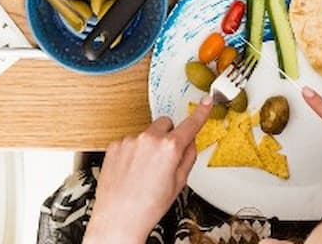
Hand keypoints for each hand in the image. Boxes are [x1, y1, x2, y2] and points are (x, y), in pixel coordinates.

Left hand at [86, 103, 211, 243]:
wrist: (119, 218)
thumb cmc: (148, 206)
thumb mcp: (178, 184)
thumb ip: (188, 158)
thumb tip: (189, 143)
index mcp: (169, 148)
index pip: (190, 124)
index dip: (201, 112)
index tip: (206, 102)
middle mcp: (149, 139)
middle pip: (165, 124)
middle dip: (168, 135)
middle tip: (165, 158)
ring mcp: (130, 140)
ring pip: (146, 134)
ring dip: (148, 146)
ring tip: (143, 172)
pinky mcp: (115, 145)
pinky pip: (129, 142)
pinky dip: (132, 152)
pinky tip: (131, 171)